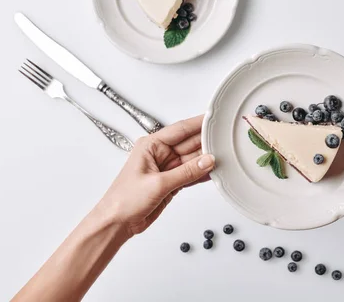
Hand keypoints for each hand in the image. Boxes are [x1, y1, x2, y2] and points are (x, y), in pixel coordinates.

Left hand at [97, 115, 214, 237]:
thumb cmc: (124, 200)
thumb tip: (207, 161)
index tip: (214, 119)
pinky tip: (215, 171)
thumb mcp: (158, 184)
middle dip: (207, 142)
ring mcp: (167, 169)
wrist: (117, 223)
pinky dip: (203, 173)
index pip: (180, 130)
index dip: (198, 123)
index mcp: (151, 145)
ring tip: (226, 156)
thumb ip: (186, 172)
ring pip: (193, 159)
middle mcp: (160, 154)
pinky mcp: (172, 182)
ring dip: (207, 159)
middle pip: (189, 143)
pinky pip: (192, 174)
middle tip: (226, 140)